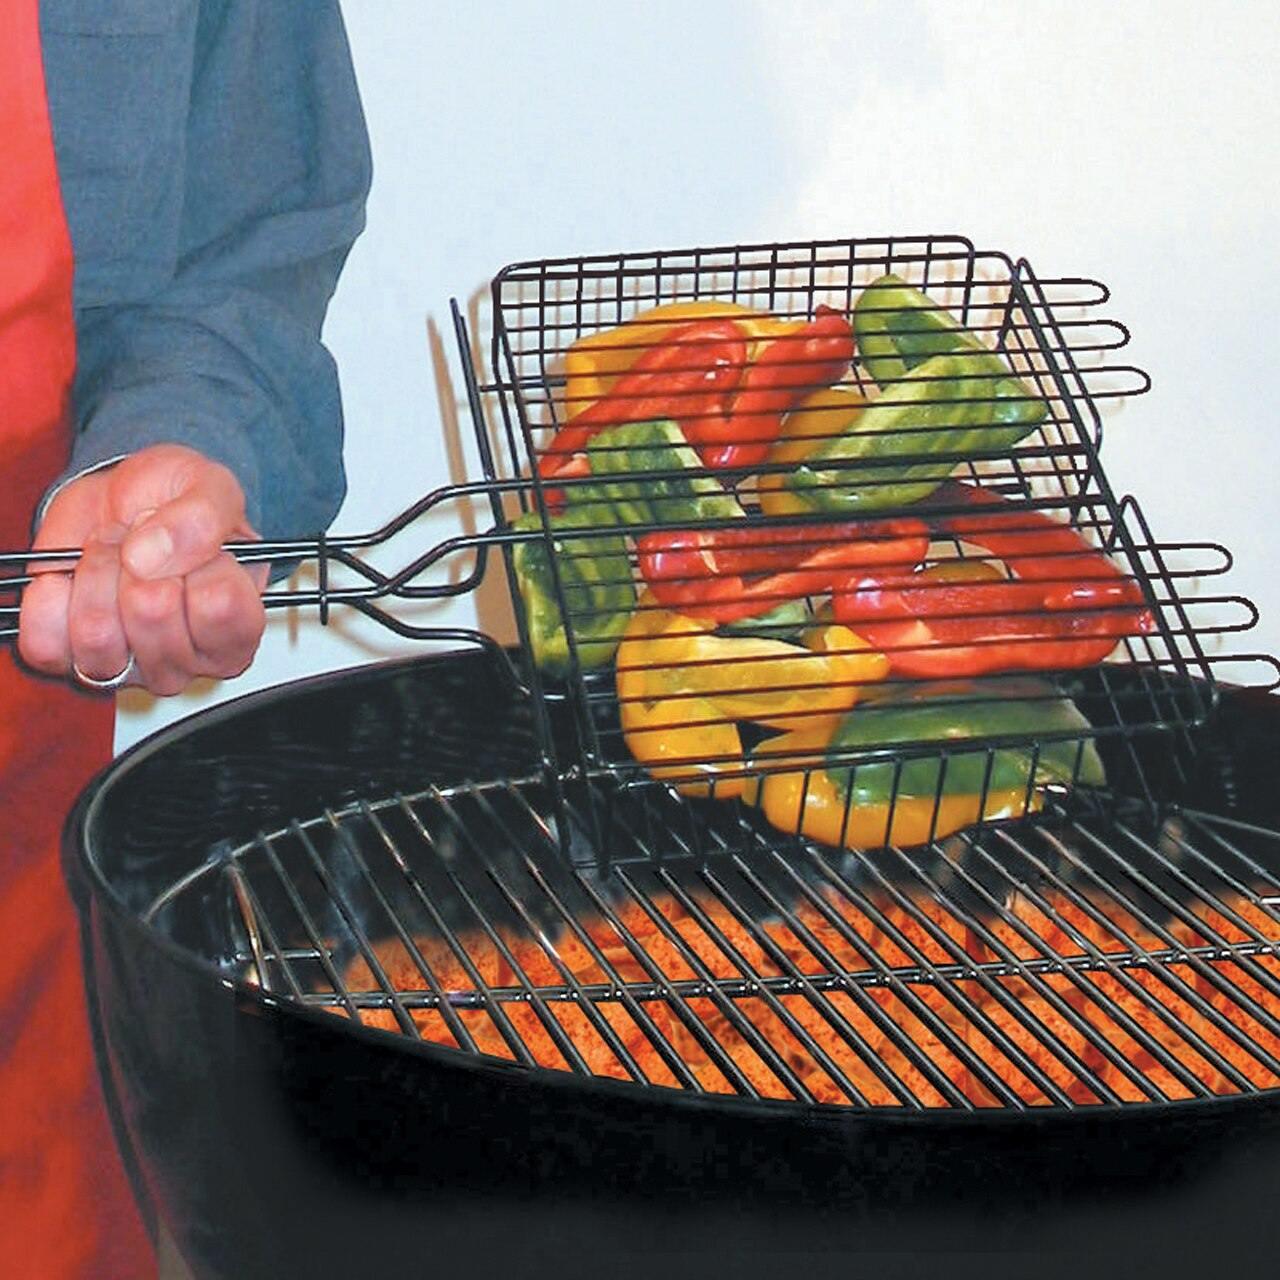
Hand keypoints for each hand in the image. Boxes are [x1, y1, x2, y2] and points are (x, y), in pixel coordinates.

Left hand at [19, 444, 268, 695]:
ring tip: (112, 554)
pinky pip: (48, 641)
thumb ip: (202, 517)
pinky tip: (73, 577)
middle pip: (153, 614)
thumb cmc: (176, 504)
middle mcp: (188, 662)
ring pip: (98, 632)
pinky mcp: (71, 660)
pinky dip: (51, 595)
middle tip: (144, 542)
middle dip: (138, 556)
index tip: (196, 542)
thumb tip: (149, 557)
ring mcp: (130, 668)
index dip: (201, 559)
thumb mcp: (211, 487)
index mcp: (237, 631)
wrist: (119, 499)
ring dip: (97, 572)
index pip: (220, 606)